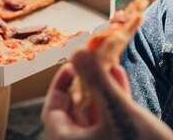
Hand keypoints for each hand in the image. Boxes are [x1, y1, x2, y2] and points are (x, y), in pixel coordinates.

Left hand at [41, 49, 172, 139]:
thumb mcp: (119, 112)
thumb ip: (98, 82)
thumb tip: (77, 52)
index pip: (52, 113)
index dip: (58, 86)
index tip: (70, 66)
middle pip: (73, 112)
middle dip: (82, 83)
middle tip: (90, 61)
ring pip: (94, 114)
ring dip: (100, 88)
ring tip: (108, 64)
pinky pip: (109, 120)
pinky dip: (113, 100)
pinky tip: (120, 78)